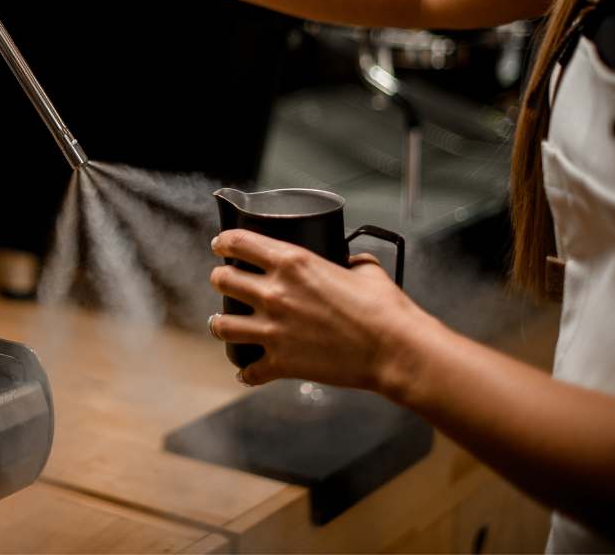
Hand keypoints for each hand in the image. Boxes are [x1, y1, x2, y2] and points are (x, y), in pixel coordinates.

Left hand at [208, 229, 426, 393]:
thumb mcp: (365, 270)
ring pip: (221, 324)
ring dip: (220, 322)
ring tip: (222, 323)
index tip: (220, 246)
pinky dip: (246, 371)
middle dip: (221, 279)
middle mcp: (274, 293)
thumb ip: (351, 260)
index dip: (224, 242)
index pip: (239, 242)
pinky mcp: (280, 362)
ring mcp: (273, 330)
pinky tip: (247, 370)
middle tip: (225, 282)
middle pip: (222, 280)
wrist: (394, 350)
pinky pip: (248, 370)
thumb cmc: (384, 309)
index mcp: (291, 262)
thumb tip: (350, 261)